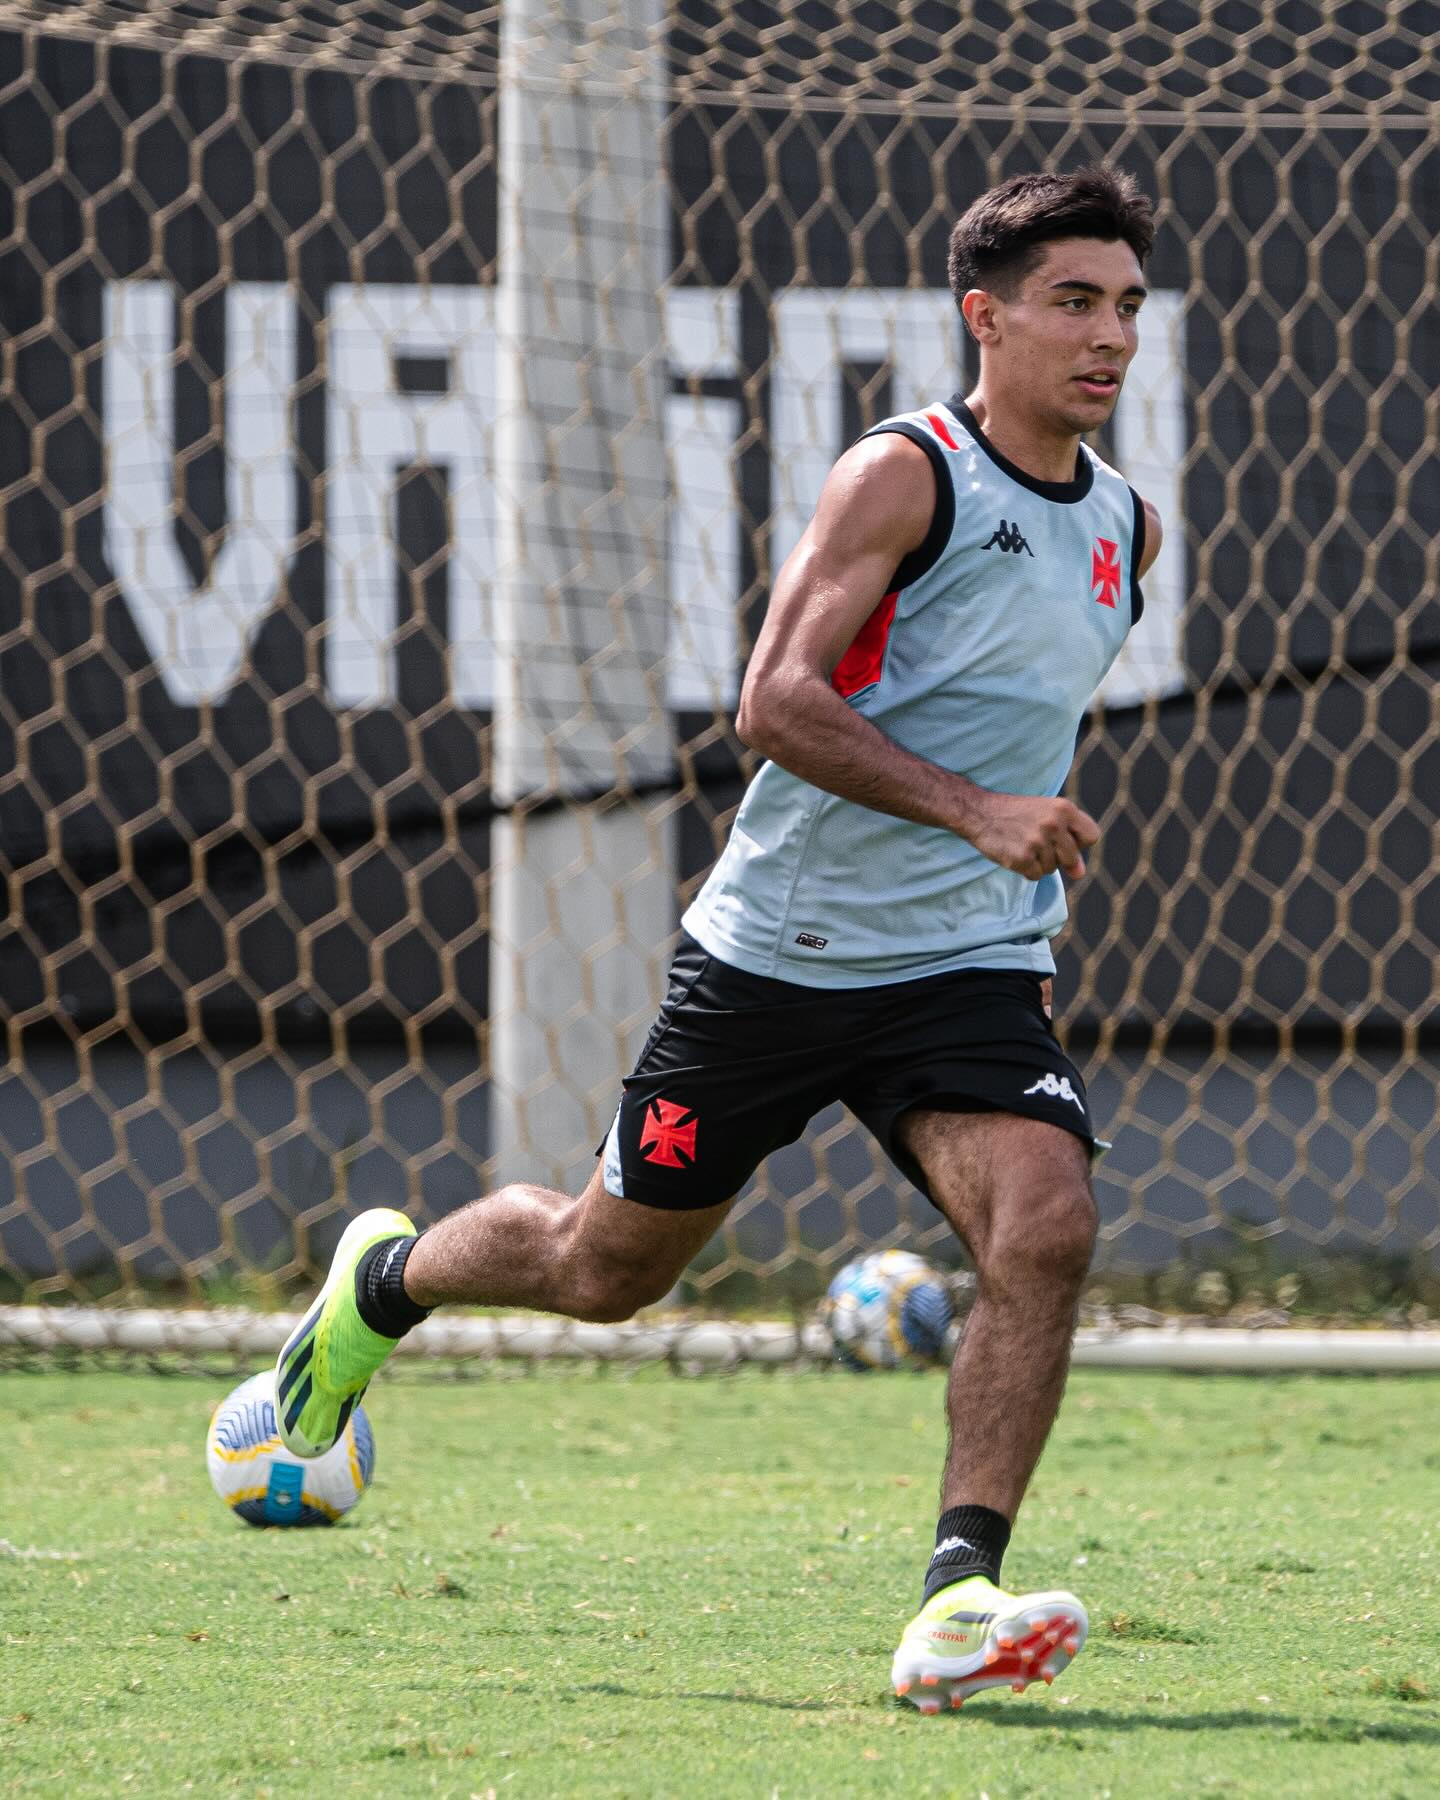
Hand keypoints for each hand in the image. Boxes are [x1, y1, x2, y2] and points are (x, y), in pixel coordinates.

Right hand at [963, 792, 1099, 880]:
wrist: (979, 811)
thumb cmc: (1016, 814)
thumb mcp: (1046, 816)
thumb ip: (1068, 842)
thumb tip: (1080, 874)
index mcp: (1064, 808)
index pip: (1092, 836)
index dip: (1079, 843)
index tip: (1062, 839)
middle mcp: (1053, 824)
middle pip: (1072, 858)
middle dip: (1057, 856)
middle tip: (1036, 842)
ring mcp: (1037, 842)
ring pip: (1052, 868)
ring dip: (1038, 862)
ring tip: (1022, 843)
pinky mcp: (1022, 858)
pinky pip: (1036, 876)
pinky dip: (1026, 869)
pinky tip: (1015, 853)